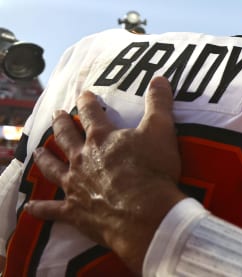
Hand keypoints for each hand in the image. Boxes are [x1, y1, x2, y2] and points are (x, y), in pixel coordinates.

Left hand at [25, 76, 186, 273]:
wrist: (144, 213)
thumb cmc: (153, 170)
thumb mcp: (161, 130)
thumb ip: (159, 103)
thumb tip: (159, 77)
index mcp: (102, 138)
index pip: (91, 114)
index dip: (88, 102)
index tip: (83, 94)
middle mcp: (82, 158)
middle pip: (66, 137)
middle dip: (62, 124)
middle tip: (57, 115)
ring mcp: (75, 185)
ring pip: (53, 168)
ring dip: (45, 159)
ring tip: (37, 152)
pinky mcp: (74, 211)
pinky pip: (52, 209)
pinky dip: (40, 208)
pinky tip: (30, 206)